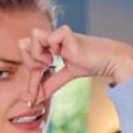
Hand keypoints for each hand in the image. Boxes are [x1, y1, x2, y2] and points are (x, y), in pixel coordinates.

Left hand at [18, 25, 132, 103]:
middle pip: (23, 44)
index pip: (28, 58)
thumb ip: (50, 84)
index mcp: (49, 46)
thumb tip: (35, 98)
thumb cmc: (90, 64)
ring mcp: (58, 34)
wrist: (109, 61)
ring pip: (33, 36)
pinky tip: (60, 55)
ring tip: (52, 61)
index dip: (29, 79)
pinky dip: (52, 48)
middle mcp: (51, 38)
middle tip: (45, 73)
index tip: (33, 97)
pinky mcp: (67, 34)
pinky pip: (49, 36)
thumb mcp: (66, 76)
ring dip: (38, 55)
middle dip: (31, 64)